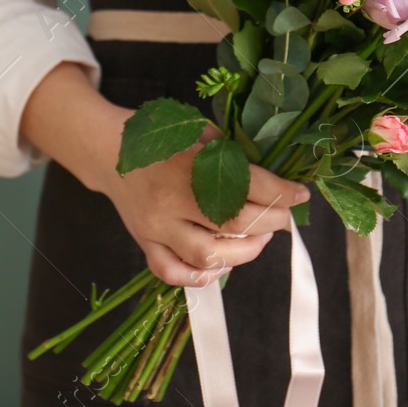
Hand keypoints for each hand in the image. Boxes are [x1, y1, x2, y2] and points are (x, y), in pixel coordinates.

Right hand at [20, 63, 308, 288]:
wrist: (107, 148)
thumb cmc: (159, 136)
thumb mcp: (197, 130)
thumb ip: (229, 152)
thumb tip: (273, 175)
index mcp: (186, 163)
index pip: (245, 184)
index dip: (280, 191)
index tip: (300, 195)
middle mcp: (170, 200)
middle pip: (233, 223)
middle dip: (270, 222)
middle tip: (283, 217)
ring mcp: (155, 226)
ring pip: (207, 256)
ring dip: (244, 253)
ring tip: (259, 239)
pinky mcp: (144, 242)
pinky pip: (173, 272)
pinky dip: (203, 275)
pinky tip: (223, 264)